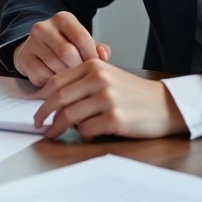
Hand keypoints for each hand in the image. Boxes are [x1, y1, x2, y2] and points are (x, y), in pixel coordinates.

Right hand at [12, 11, 111, 87]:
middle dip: (78, 68)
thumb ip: (97, 48)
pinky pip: (41, 75)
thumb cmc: (65, 46)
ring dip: (65, 77)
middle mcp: (44, 26)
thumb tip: (104, 55)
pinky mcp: (23, 57)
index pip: (81, 37)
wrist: (37, 49)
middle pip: (67, 52)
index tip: (96, 68)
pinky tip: (56, 82)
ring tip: (71, 80)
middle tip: (83, 77)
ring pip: (54, 65)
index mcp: (63, 19)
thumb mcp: (82, 43)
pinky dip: (51, 83)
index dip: (91, 56)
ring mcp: (31, 42)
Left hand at [33, 59, 188, 139]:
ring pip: (69, 115)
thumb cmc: (134, 93)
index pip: (58, 80)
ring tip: (52, 133)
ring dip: (57, 127)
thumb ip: (83, 80)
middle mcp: (100, 79)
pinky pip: (86, 130)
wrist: (165, 105)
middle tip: (38, 123)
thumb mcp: (109, 76)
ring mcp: (107, 99)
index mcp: (95, 66)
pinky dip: (82, 134)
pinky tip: (87, 134)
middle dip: (44, 113)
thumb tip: (52, 96)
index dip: (42, 96)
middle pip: (59, 98)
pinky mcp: (115, 119)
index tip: (36, 106)